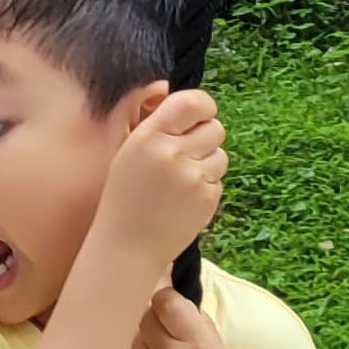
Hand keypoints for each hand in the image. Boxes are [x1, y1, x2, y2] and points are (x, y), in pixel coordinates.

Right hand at [95, 88, 226, 290]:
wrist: (128, 246)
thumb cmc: (126, 198)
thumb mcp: (130, 152)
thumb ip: (159, 126)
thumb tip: (194, 106)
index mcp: (149, 136)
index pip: (192, 102)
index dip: (204, 106)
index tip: (201, 114)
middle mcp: (173, 153)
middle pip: (215, 128)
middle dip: (206, 138)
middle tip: (188, 154)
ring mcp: (193, 177)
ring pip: (221, 155)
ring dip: (208, 164)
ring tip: (183, 181)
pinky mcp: (207, 198)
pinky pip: (219, 180)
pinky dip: (206, 187)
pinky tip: (185, 200)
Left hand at [128, 288, 241, 348]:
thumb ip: (198, 324)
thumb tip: (173, 294)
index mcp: (200, 345)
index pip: (166, 300)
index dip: (166, 299)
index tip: (170, 305)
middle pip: (146, 313)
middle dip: (155, 316)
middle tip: (166, 329)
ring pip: (134, 332)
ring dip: (144, 335)